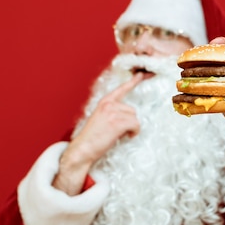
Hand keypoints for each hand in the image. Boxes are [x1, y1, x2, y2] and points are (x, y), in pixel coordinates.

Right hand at [53, 72, 144, 194]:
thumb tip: (128, 116)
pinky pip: (135, 125)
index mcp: (104, 102)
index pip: (121, 89)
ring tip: (118, 135)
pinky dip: (133, 133)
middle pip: (132, 110)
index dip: (133, 82)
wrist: (83, 149)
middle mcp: (109, 104)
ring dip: (130, 128)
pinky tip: (125, 137)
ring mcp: (113, 112)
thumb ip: (112, 112)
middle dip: (129, 122)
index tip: (141, 74)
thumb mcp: (101, 118)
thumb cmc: (92, 137)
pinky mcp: (117, 122)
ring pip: (134, 118)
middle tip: (117, 131)